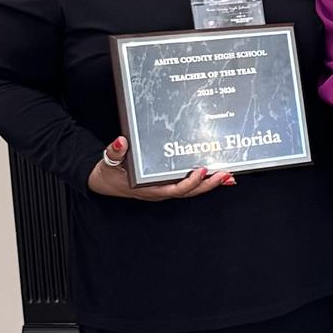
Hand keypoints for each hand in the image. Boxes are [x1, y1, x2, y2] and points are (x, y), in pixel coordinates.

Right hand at [87, 136, 231, 199]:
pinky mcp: (167, 185)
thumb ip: (115, 152)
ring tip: (229, 176)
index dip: (189, 182)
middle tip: (226, 174)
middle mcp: (160, 191)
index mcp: (149, 189)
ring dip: (210, 183)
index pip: (174, 189)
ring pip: (192, 189)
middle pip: (190, 191)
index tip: (201, 170)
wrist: (103, 183)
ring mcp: (165, 189)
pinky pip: (188, 185)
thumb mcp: (108, 162)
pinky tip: (217, 175)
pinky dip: (203, 181)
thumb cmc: (108, 174)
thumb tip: (122, 141)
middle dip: (209, 184)